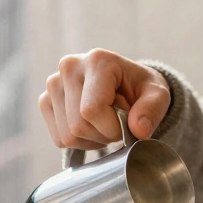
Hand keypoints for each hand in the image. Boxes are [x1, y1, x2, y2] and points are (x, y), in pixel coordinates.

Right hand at [39, 48, 171, 149]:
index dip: (112, 128)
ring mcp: (53, 83)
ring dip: (92, 140)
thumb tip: (138, 130)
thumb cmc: (141, 88)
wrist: (125, 84)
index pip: (91, 110)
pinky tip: (91, 126)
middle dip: (103, 135)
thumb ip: (152, 110)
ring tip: (104, 124)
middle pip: (78, 126)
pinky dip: (78, 141)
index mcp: (97, 61)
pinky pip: (59, 139)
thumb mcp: (157, 94)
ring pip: (67, 136)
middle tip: (117, 125)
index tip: (127, 123)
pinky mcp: (45, 100)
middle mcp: (69, 67)